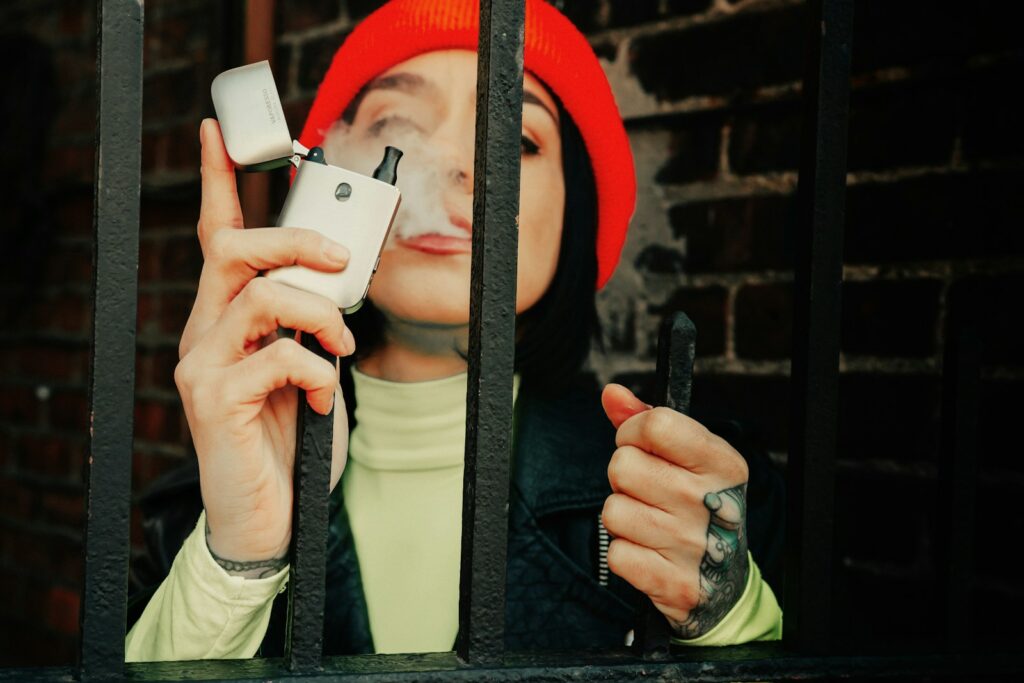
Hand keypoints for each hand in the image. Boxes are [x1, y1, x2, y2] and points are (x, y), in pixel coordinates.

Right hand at [174, 119, 353, 567]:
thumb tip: (336, 282)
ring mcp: (202, 367)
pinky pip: (277, 356)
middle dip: (293, 240)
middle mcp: (203, 336)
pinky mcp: (213, 402)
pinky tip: (325, 401)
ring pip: (258, 297)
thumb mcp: (307, 371)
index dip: (218, 184)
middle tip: (341, 262)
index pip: (216, 240)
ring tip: (343, 350)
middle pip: (231, 250)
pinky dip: (318, 372)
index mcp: (226, 322)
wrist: (269, 520)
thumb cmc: (290, 444)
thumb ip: (308, 326)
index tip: (219, 133)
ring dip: (319, 314)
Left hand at [600, 383, 749, 638]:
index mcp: (721, 463)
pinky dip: (625, 553)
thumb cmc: (700, 505)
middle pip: (622, 466)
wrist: (725, 582)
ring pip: (612, 511)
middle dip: (624, 477)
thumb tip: (611, 393)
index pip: (657, 424)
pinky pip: (616, 554)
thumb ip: (645, 419)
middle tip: (647, 491)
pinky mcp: (674, 583)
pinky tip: (649, 551)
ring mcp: (694, 545)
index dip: (633, 432)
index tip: (640, 445)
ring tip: (649, 522)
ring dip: (623, 516)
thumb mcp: (687, 457)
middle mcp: (711, 501)